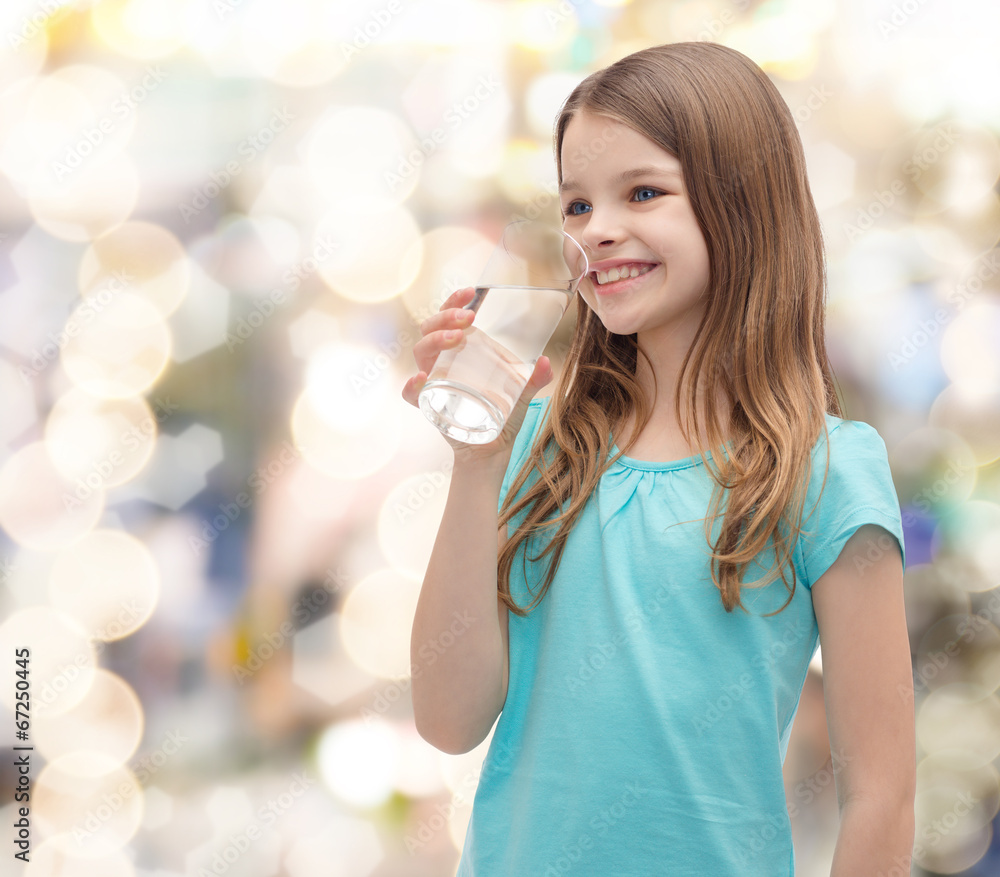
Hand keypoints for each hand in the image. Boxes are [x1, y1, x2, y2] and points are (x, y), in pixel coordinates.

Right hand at [401, 287, 553, 462]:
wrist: (492, 450)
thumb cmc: (503, 416)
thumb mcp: (522, 394)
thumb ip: (533, 379)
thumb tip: (546, 363)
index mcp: (461, 351)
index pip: (450, 318)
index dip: (454, 302)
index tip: (470, 292)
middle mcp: (442, 362)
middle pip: (430, 328)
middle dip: (445, 316)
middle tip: (469, 318)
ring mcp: (433, 381)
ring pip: (420, 352)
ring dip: (435, 340)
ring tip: (456, 338)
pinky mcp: (428, 405)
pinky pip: (411, 393)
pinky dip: (412, 385)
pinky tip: (421, 378)